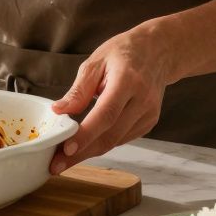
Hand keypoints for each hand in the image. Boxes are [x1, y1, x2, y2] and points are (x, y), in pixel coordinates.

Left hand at [48, 27, 172, 174]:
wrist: (159, 51)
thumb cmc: (124, 52)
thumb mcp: (96, 61)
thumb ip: (79, 89)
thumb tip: (59, 110)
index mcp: (128, 81)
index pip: (106, 114)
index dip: (86, 135)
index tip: (65, 150)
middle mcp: (142, 100)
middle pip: (110, 135)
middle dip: (81, 153)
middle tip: (56, 164)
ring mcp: (149, 114)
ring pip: (115, 141)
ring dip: (89, 152)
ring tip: (64, 159)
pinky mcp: (149, 122)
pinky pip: (122, 138)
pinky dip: (102, 144)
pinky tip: (85, 146)